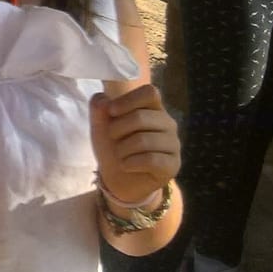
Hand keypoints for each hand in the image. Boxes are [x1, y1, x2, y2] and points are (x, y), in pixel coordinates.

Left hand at [91, 85, 179, 203]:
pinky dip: (130, 163)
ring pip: (144, 140)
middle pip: (141, 117)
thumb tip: (104, 99)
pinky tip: (127, 166)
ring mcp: (173, 144)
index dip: (128, 100)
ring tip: (121, 155)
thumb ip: (99, 108)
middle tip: (113, 140)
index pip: (150, 92)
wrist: (117, 179)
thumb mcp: (100, 126)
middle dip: (117, 130)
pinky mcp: (173, 165)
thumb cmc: (112, 147)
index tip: (111, 112)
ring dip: (122, 150)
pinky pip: (150, 160)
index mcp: (153, 109)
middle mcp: (168, 124)